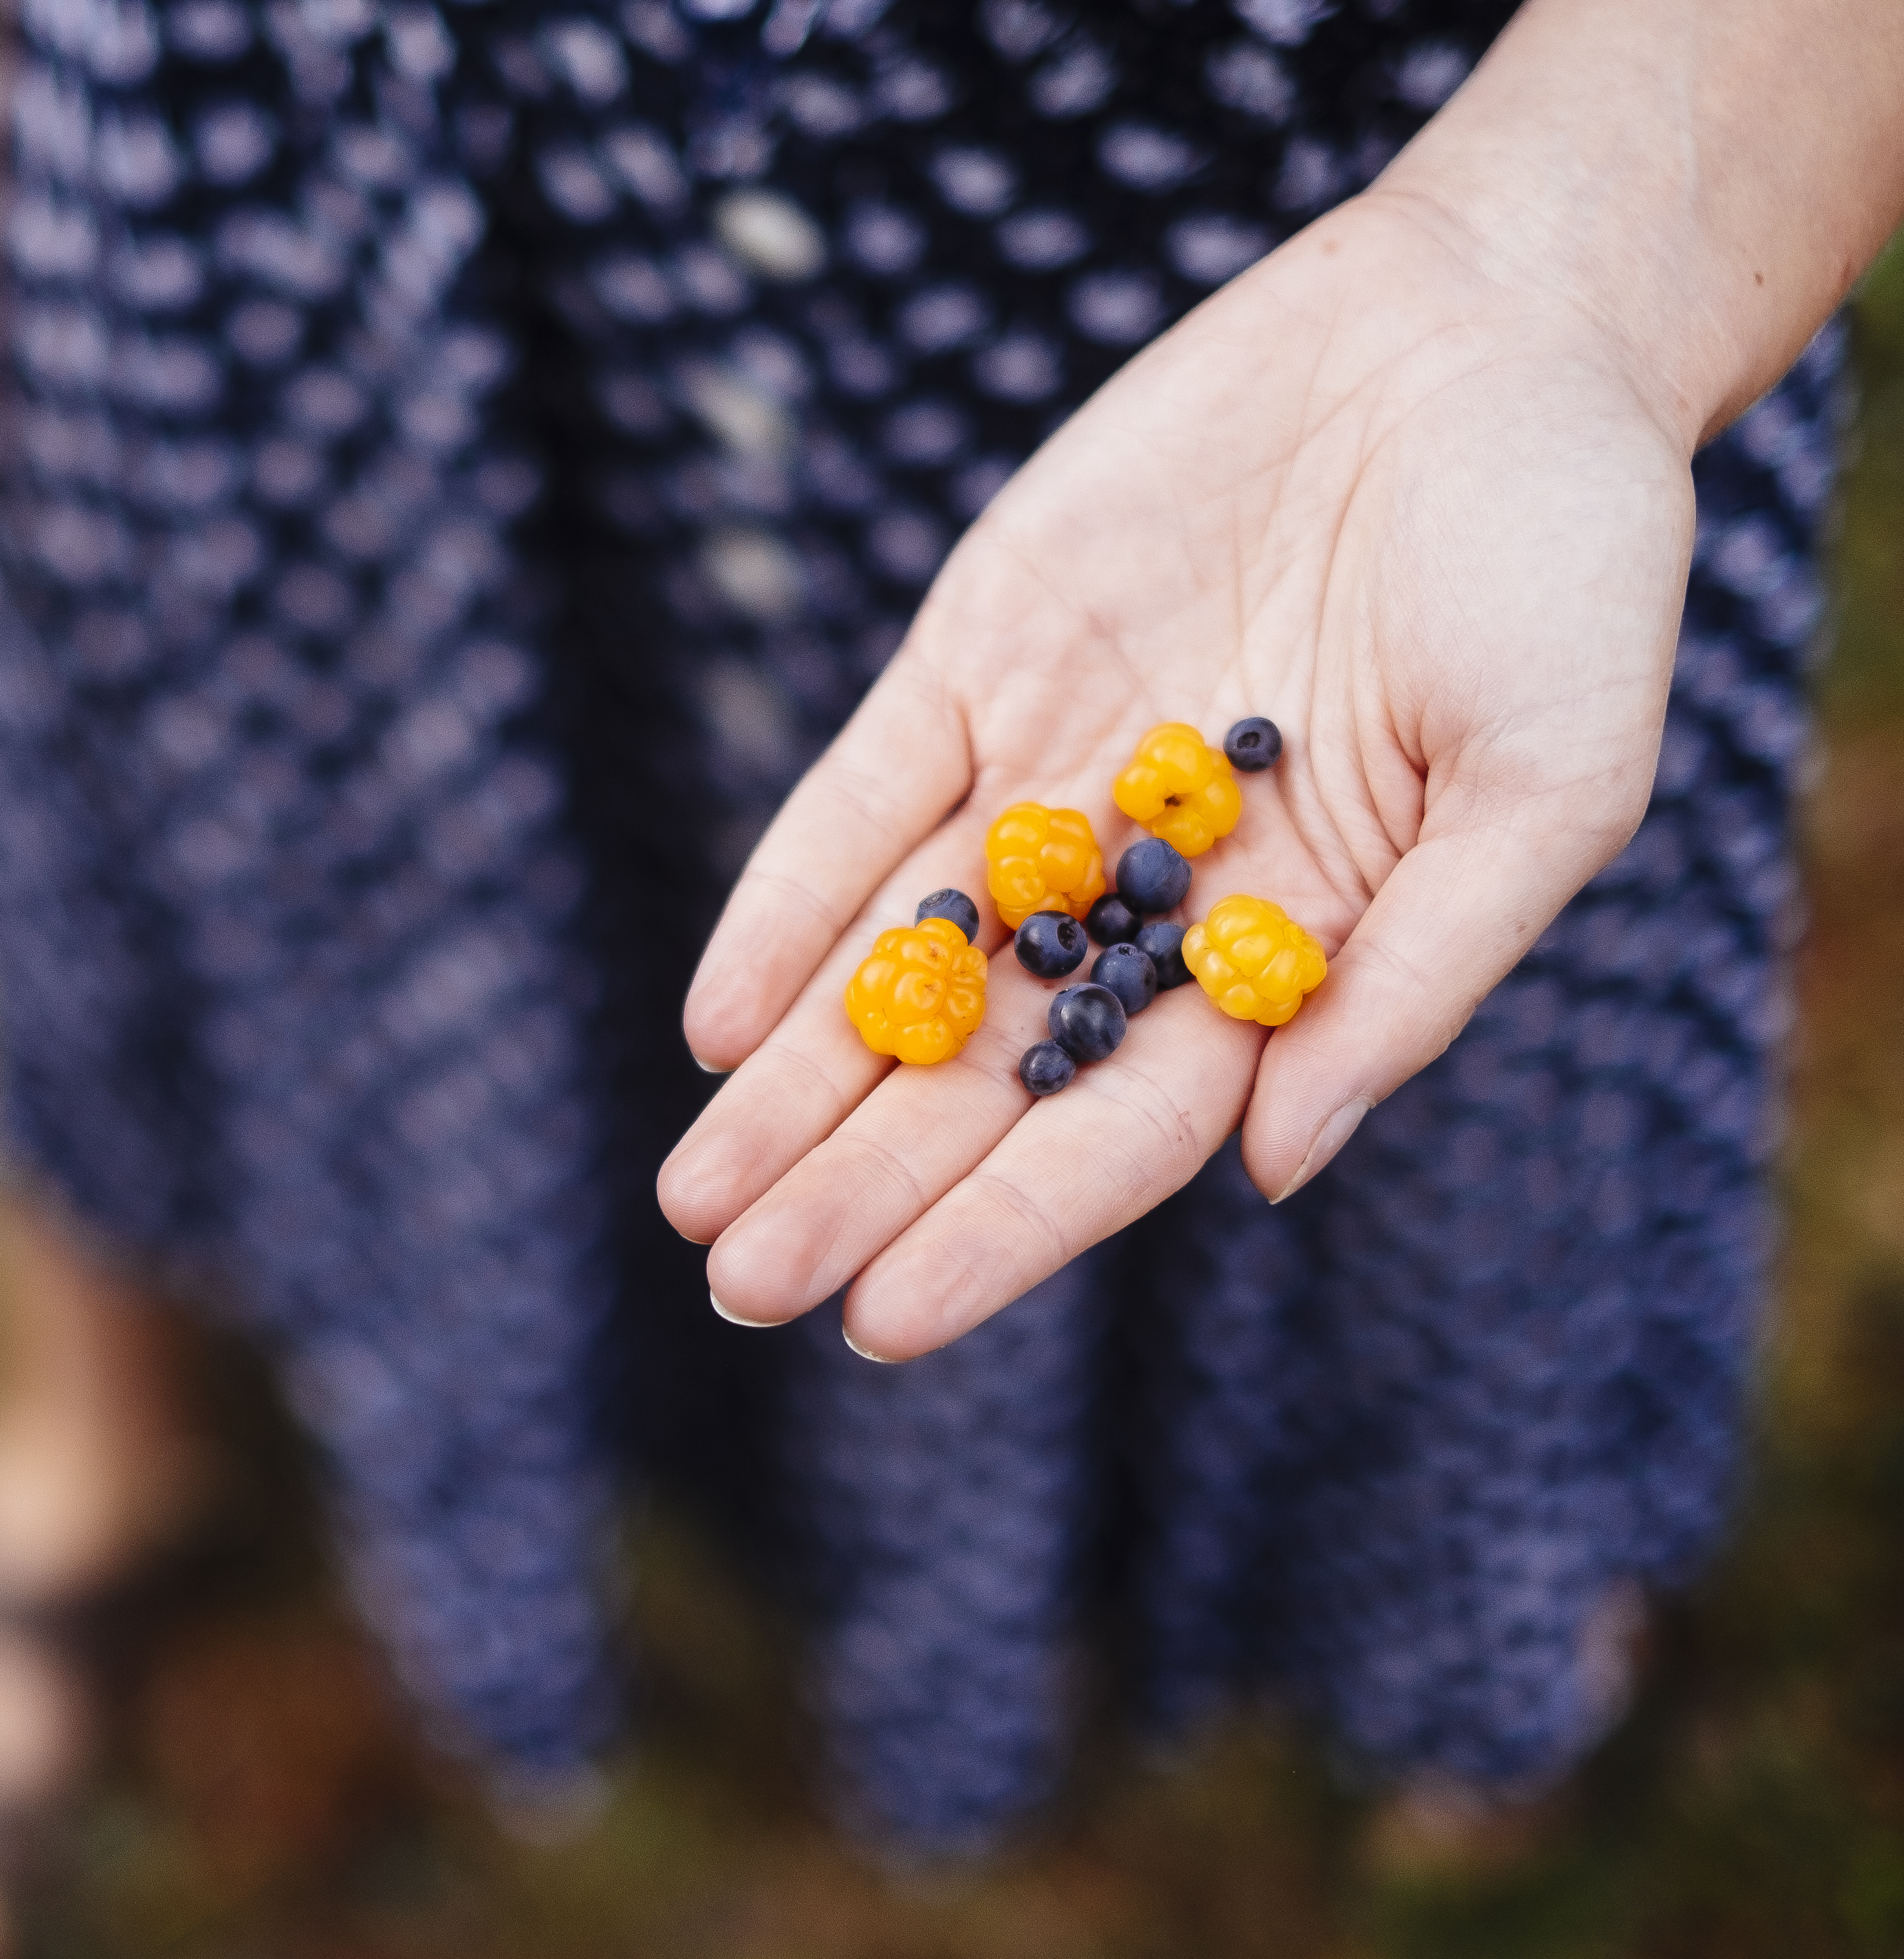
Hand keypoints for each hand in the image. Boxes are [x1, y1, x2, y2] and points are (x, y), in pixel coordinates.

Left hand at [658, 191, 1701, 1359]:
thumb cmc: (1565, 566)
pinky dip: (788, 904)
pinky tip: (718, 1018)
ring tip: (691, 1193)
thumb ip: (1418, 975)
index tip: (882, 1321)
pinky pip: (861, 800)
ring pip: (897, 959)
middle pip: (978, 1071)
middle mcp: (1145, 890)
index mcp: (1282, 952)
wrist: (1486, 337)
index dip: (1000, 1227)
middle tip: (737, 1282)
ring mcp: (1050, 774)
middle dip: (855, 1180)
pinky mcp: (979, 660)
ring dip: (792, 1079)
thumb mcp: (1552, 780)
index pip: (1116, 1131)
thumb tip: (1273, 1172)